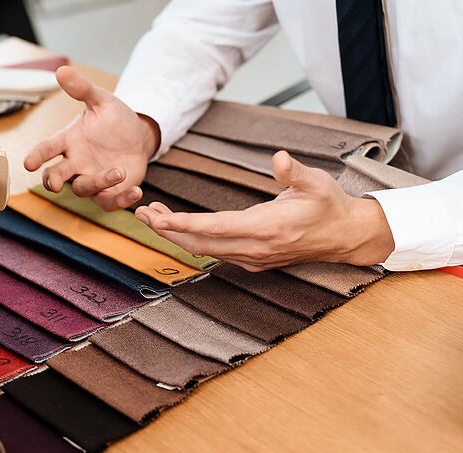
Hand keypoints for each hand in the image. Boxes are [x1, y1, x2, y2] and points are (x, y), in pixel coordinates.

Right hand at [24, 66, 159, 210]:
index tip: (28, 163)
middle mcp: (75, 164)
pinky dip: (122, 200)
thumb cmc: (114, 120)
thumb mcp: (102, 101)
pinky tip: (136, 191)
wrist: (137, 138)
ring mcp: (90, 179)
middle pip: (55, 177)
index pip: (47, 149)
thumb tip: (61, 70)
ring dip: (99, 182)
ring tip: (119, 171)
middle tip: (55, 183)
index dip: (36, 156)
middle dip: (53, 181)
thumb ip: (82, 89)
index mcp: (69, 142)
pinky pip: (109, 203)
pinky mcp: (108, 193)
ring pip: (84, 189)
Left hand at [134, 151, 395, 270]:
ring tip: (151, 217)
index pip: (214, 228)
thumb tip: (279, 159)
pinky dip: (191, 240)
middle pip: (199, 243)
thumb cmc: (330, 206)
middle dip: (167, 230)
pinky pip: (214, 252)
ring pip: (203, 249)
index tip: (158, 217)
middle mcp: (254, 248)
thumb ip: (295, 172)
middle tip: (140, 214)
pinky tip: (176, 227)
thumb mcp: (317, 182)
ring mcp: (251, 257)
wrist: (345, 236)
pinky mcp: (251, 260)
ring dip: (175, 235)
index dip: (183, 224)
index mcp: (266, 228)